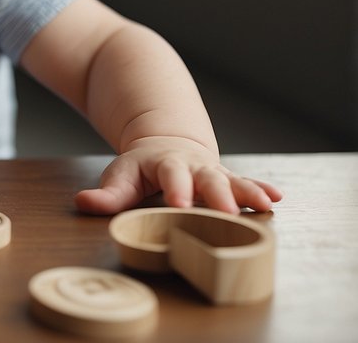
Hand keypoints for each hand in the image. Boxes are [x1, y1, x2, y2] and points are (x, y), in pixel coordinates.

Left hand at [75, 135, 282, 215]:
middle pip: (208, 178)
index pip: (170, 175)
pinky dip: (261, 190)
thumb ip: (106, 195)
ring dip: (248, 192)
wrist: (165, 145)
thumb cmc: (140, 169)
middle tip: (227, 213)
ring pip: (233, 181)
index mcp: (165, 164)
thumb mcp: (121, 177)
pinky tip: (276, 198)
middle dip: (218, 195)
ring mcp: (213, 174)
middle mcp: (194, 167)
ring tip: (266, 204)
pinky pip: (247, 184)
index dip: (176, 189)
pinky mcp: (228, 182)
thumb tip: (83, 203)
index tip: (180, 205)